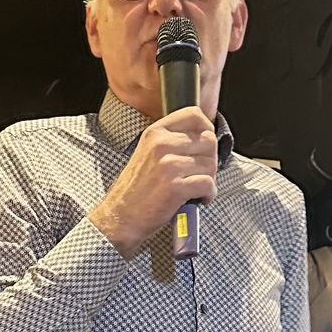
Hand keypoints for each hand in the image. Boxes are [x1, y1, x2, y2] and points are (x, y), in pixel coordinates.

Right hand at [90, 108, 216, 258]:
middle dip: (210, 159)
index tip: (205, 145)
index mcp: (156, 132)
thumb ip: (172, 141)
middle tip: (199, 173)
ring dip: (209, 179)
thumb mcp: (148, 152)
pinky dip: (208, 194)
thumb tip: (204, 138)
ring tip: (196, 189)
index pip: (195, 115)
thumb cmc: (138, 188)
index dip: (207, 129)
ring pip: (211, 163)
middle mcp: (161, 144)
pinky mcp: (175, 187)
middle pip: (208, 140)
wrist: (121, 216)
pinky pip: (208, 183)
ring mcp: (168, 165)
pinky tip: (199, 199)